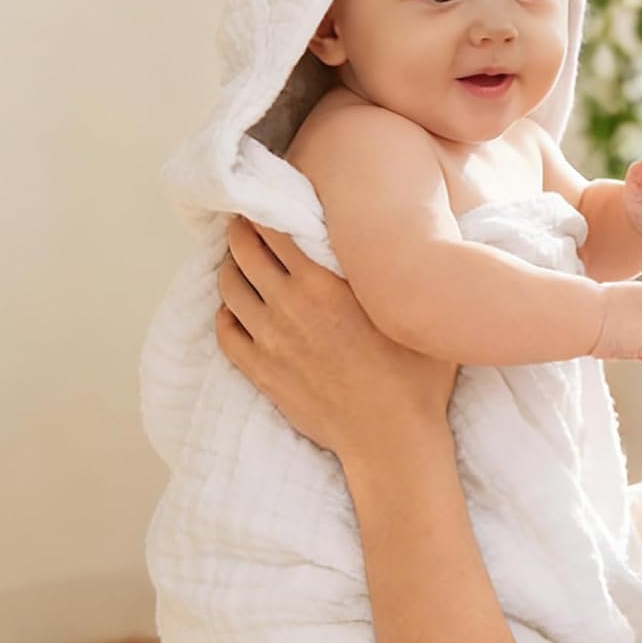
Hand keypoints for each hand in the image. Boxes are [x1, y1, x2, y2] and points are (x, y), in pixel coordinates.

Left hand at [217, 217, 457, 460]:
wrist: (391, 438)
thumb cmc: (416, 377)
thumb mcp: (415, 311)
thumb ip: (397, 272)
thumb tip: (405, 241)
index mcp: (324, 283)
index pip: (275, 228)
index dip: (266, 210)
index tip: (269, 203)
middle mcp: (289, 304)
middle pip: (243, 250)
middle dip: (242, 232)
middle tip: (249, 227)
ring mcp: (270, 339)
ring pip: (228, 287)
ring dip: (232, 269)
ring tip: (242, 264)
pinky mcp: (261, 371)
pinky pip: (225, 332)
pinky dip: (226, 314)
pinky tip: (238, 311)